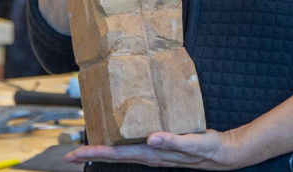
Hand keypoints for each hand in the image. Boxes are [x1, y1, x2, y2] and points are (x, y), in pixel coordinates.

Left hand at [65, 129, 243, 169]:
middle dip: (91, 154)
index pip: (117, 154)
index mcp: (152, 153)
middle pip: (114, 154)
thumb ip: (172, 141)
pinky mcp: (159, 145)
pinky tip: (115, 136)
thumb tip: (152, 138)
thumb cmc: (208, 148)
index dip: (95, 153)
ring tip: (86, 146)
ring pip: (121, 151)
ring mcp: (153, 152)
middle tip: (70, 155)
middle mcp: (149, 154)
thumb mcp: (192, 143)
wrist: (222, 154)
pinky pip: (134, 144)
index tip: (75, 154)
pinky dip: (119, 142)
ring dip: (103, 149)